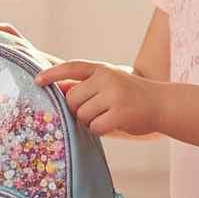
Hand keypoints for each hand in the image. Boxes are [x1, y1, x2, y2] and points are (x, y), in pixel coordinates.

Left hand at [35, 61, 161, 136]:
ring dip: (89, 121)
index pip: (71, 67)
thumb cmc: (129, 95)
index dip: (52, 74)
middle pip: (72, 99)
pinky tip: (113, 124)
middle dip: (76, 109)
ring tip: (106, 116)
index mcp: (101, 68)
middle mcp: (107, 78)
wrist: (161, 104)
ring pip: (82, 115)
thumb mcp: (108, 82)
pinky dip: (100, 130)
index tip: (37, 81)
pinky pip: (95, 127)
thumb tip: (57, 90)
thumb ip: (85, 85)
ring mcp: (114, 95)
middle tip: (92, 111)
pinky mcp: (121, 114)